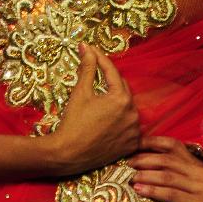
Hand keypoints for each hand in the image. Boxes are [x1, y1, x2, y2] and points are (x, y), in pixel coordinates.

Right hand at [51, 44, 139, 175]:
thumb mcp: (80, 92)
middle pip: (122, 88)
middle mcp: (133, 113)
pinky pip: (130, 125)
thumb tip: (86, 47)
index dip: (100, 59)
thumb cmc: (73, 122)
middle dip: (109, 79)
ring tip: (102, 97)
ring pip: (127, 106)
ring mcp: (134, 130)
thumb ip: (87, 67)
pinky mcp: (132, 144)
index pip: (112, 72)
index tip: (90, 50)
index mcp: (121, 98)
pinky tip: (110, 116)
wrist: (68, 154)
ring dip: (117, 99)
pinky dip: (122, 119)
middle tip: (95, 71)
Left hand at [129, 136, 202, 201]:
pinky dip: (154, 190)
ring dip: (146, 174)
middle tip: (126, 162)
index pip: (173, 145)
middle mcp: (200, 171)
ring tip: (130, 176)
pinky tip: (140, 190)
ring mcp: (201, 187)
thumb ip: (182, 174)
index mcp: (198, 164)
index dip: (152, 142)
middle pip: (167, 159)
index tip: (134, 144)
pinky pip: (173, 194)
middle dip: (144, 159)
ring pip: (168, 175)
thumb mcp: (198, 185)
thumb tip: (153, 169)